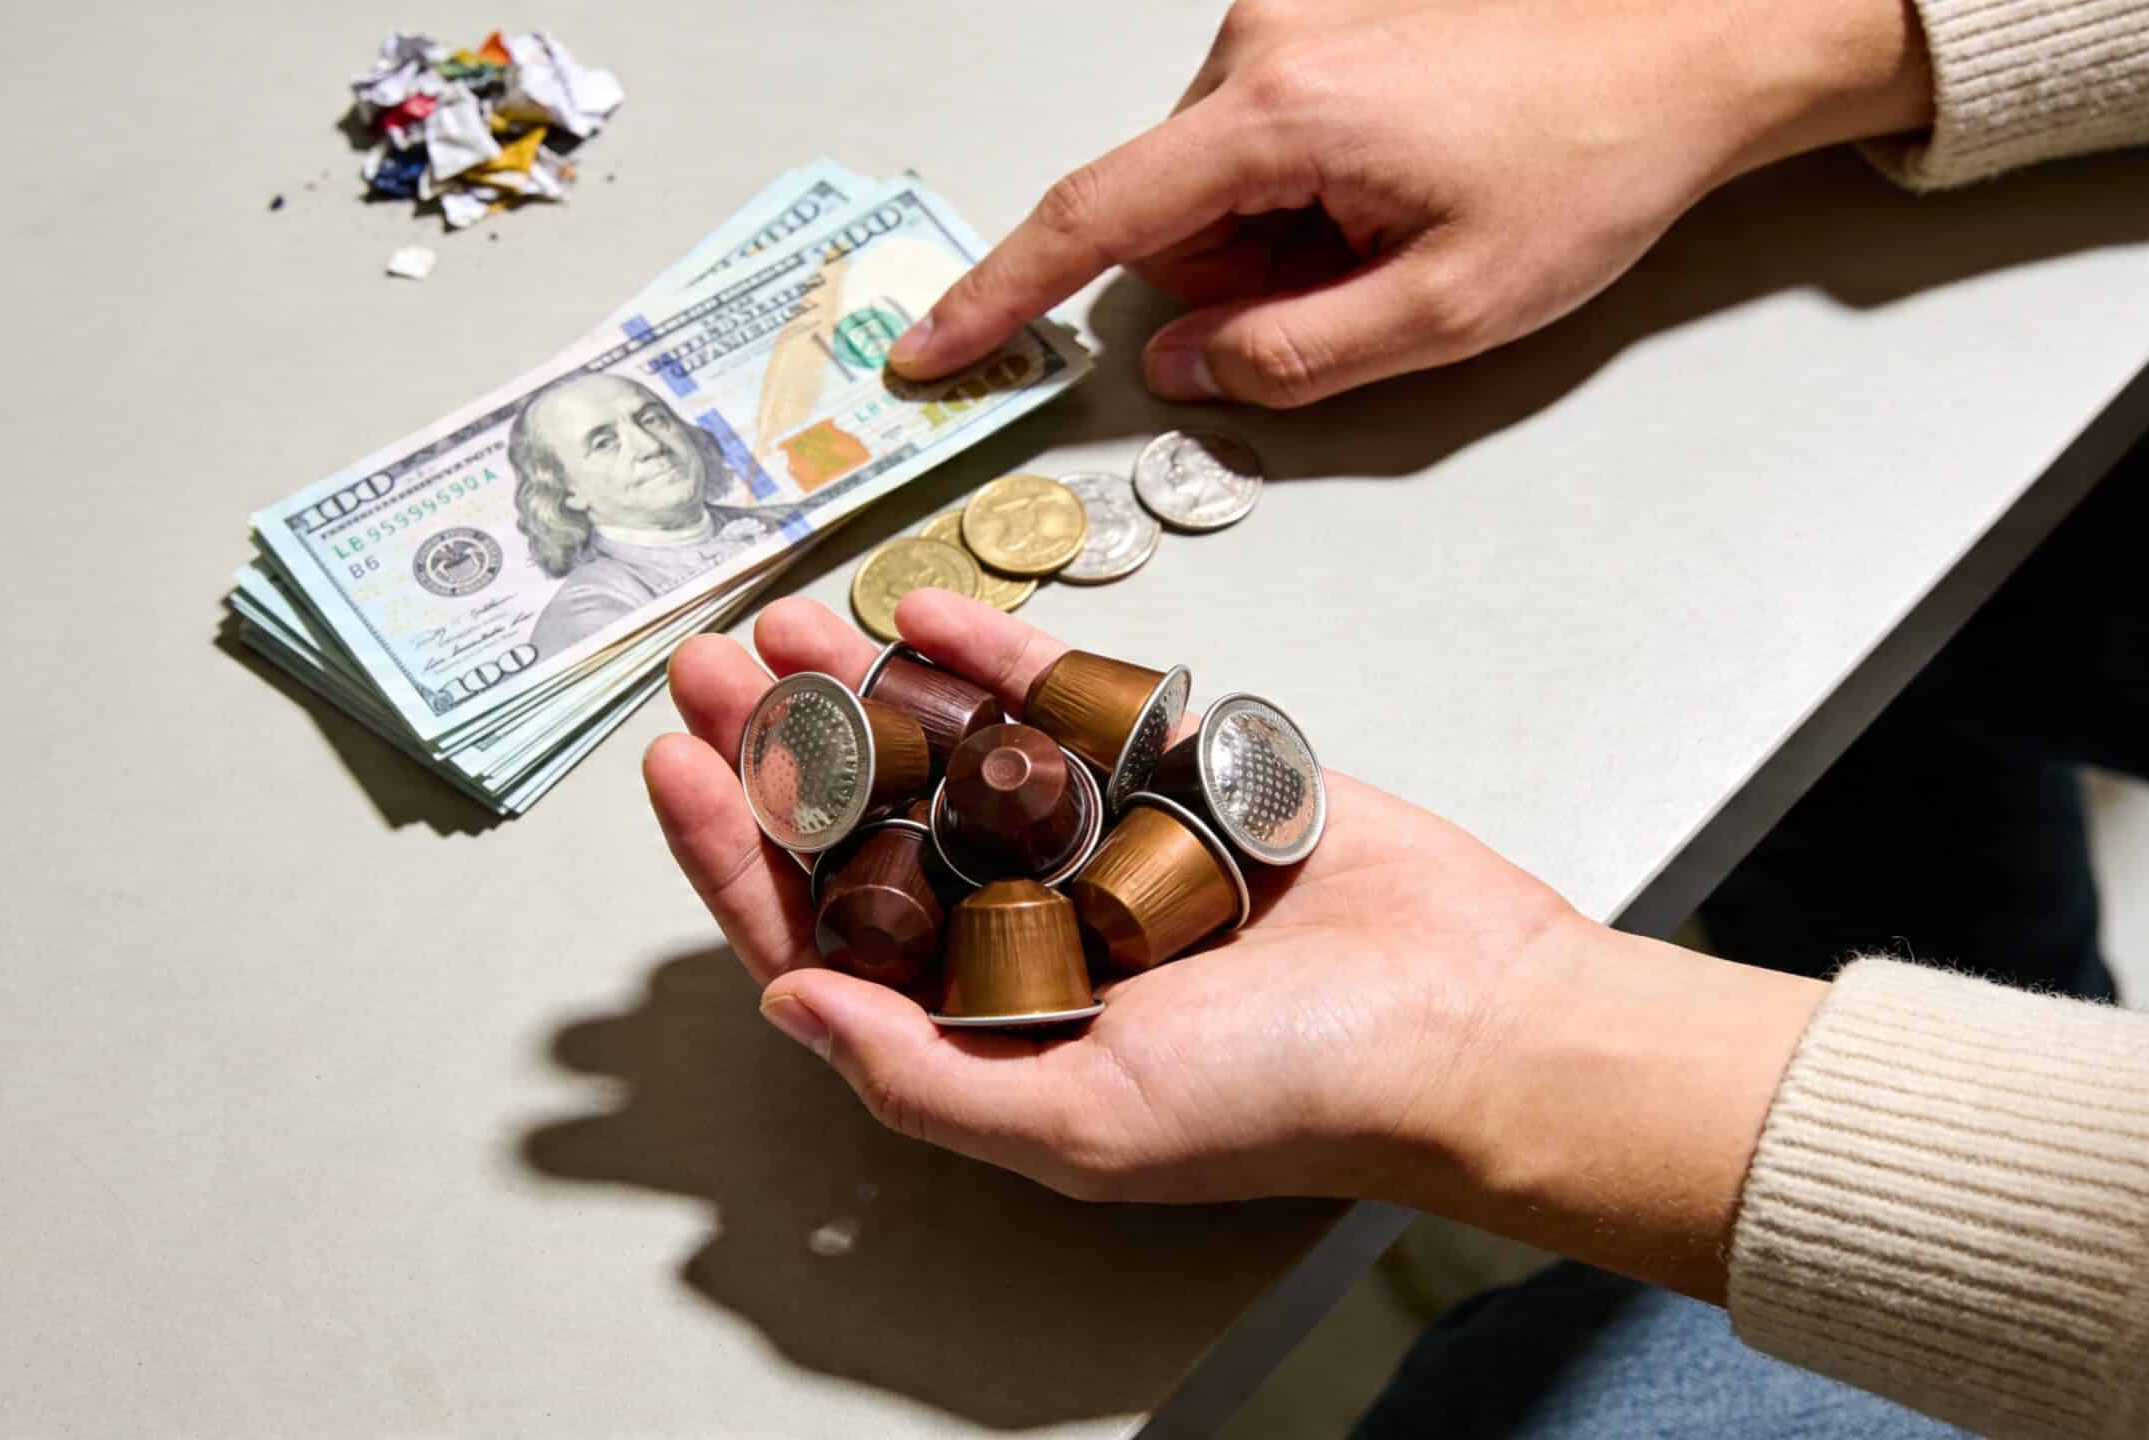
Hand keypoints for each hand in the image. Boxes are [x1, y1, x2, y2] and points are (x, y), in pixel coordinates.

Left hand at [644, 590, 1825, 1300]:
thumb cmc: (1294, 1096)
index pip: (825, 938)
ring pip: (950, 755)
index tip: (677, 769)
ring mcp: (1099, 849)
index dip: (738, 858)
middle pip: (870, 833)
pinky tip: (928, 614)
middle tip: (707, 668)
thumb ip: (923, 1072)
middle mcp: (1030, 938)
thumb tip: (786, 998)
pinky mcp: (1174, 776)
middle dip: (780, 750)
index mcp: (991, 1030)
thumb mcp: (1084, 1121)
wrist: (1472, 1017)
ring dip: (866, 689)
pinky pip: (1068, 706)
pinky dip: (997, 659)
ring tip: (789, 624)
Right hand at [888, 0, 1930, 407]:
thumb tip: (1185, 365)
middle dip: (1237, 279)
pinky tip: (1404, 185)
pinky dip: (1308, 190)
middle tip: (1366, 284)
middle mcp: (1259, 44)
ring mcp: (1288, 20)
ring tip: (1405, 225)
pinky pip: (1260, 135)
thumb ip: (1292, 356)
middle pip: (1169, 210)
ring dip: (1282, 235)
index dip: (1002, 297)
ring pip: (1216, 179)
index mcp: (1279, 111)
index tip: (931, 351)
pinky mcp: (1319, 19)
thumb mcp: (1448, 311)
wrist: (1689, 46)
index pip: (1095, 218)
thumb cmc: (1588, 167)